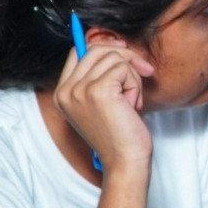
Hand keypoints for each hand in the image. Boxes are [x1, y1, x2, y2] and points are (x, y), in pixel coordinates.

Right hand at [51, 43, 154, 171]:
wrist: (125, 160)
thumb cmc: (120, 134)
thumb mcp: (102, 103)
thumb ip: (99, 77)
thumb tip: (118, 47)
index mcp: (62, 93)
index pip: (77, 52)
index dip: (103, 47)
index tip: (123, 51)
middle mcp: (66, 90)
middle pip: (96, 49)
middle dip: (126, 58)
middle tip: (144, 71)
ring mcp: (79, 90)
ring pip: (114, 58)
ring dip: (132, 77)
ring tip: (132, 101)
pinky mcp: (98, 91)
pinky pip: (124, 68)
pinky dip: (135, 85)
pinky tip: (133, 106)